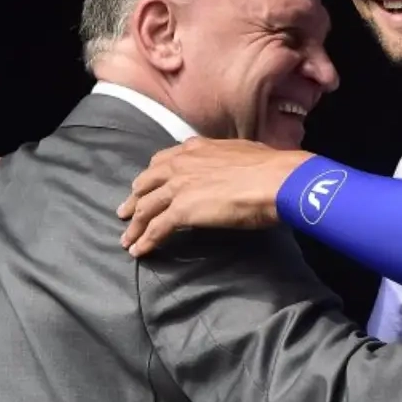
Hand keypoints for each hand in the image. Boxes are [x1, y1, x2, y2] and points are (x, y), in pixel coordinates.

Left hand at [117, 137, 312, 255]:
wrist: (275, 180)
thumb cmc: (270, 167)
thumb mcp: (244, 152)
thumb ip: (228, 159)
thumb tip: (234, 167)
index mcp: (196, 149)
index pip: (162, 161)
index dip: (151, 176)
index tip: (145, 187)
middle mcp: (181, 164)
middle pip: (147, 184)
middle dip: (134, 199)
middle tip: (125, 212)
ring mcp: (179, 187)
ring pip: (145, 208)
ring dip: (135, 226)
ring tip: (127, 239)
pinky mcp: (182, 210)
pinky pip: (156, 228)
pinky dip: (145, 241)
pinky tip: (139, 252)